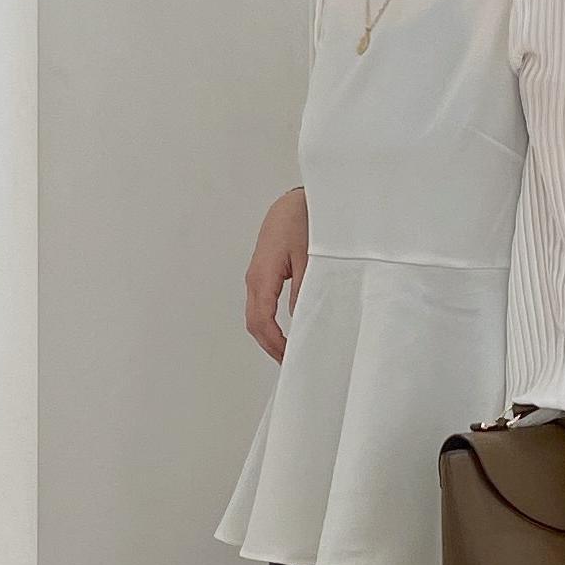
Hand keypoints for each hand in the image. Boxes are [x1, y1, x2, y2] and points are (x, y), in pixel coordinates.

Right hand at [244, 188, 307, 361]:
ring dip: (270, 337)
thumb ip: (304, 289)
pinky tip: (287, 332)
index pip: (261, 320)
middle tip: (291, 364)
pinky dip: (271, 324)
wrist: (295, 200)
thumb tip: (300, 320)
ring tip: (289, 353)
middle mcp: (254, 278)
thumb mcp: (309, 256)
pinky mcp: (265, 273)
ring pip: (256, 315)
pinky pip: (262, 305)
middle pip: (254, 323)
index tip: (290, 359)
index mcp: (262, 276)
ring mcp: (257, 276)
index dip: (274, 344)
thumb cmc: (302, 221)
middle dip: (270, 346)